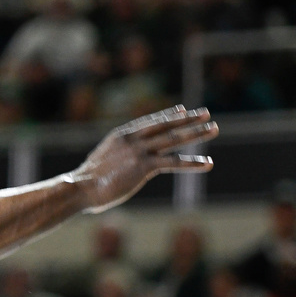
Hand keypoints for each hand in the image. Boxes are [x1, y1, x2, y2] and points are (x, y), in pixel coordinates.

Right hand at [70, 105, 217, 213]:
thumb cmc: (87, 181)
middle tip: (205, 114)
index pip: (149, 121)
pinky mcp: (143, 166)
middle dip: (187, 119)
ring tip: (214, 128)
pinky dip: (192, 163)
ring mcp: (138, 151)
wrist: (81, 187)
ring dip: (196, 133)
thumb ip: (115, 159)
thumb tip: (116, 167)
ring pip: (173, 139)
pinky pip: (172, 162)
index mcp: (120, 135)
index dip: (168, 115)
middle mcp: (131, 139)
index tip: (183, 109)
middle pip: (165, 125)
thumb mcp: (102, 162)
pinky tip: (208, 162)